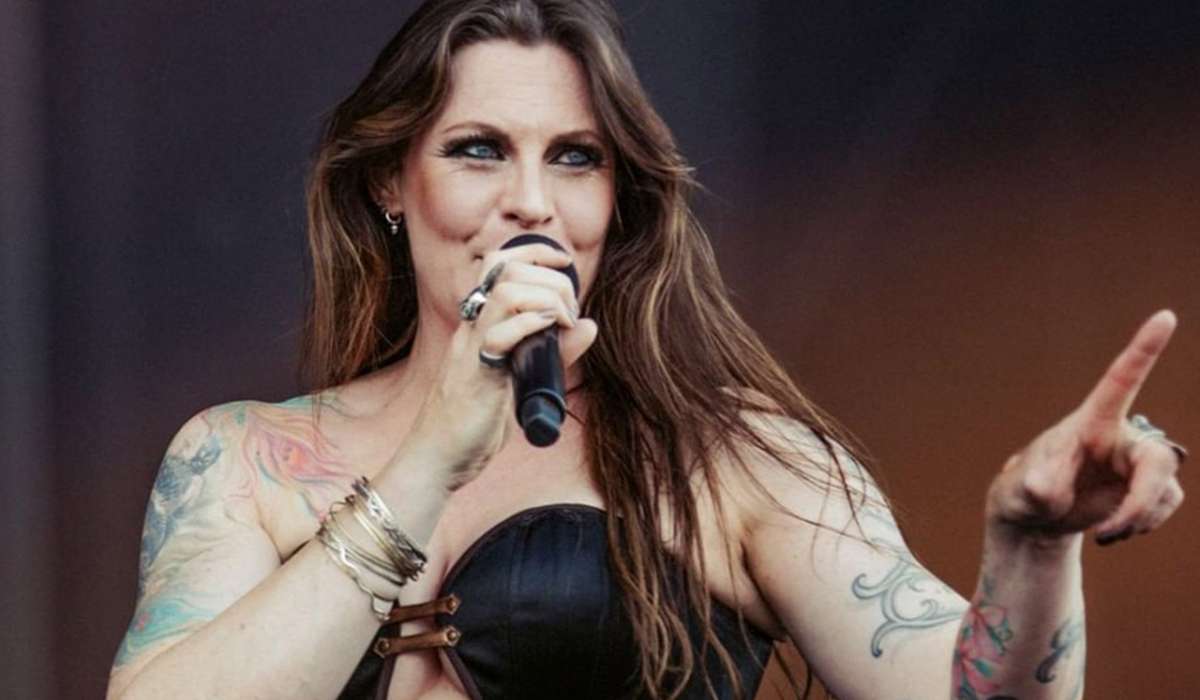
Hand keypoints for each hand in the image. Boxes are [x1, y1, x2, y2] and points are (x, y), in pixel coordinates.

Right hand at [403, 243, 598, 490]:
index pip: (497, 264)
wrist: (438, 459)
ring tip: (563, 322)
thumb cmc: (474, 421)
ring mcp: (471, 350)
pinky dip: (530, 325)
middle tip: (570, 309)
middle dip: (548, 276)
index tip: (565, 262)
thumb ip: (553, 352)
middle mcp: (472, 329)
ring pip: (503, 293)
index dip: (533, 251)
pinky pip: (497, 336)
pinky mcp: (476, 377)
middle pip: (503, 269)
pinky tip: (551, 332)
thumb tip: (589, 326)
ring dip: (545, 297)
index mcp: (480, 324)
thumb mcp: (523, 378)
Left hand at [986, 310, 1186, 545]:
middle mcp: (1120, 438)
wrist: (1034, 519)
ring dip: (1139, 518)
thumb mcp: (1023, 490)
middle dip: (1143, 500)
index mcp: (1091, 422)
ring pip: (1165, 487)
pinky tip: (1116, 531)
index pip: (1121, 380)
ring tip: (1104, 533)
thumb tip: (1044, 487)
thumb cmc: (1024, 492)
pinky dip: (1143, 524)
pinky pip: (1164, 504)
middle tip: (1114, 530)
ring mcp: (1135, 463)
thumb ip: (1036, 486)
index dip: (1144, 350)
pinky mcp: (1145, 488)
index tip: (1166, 316)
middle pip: (1158, 461)